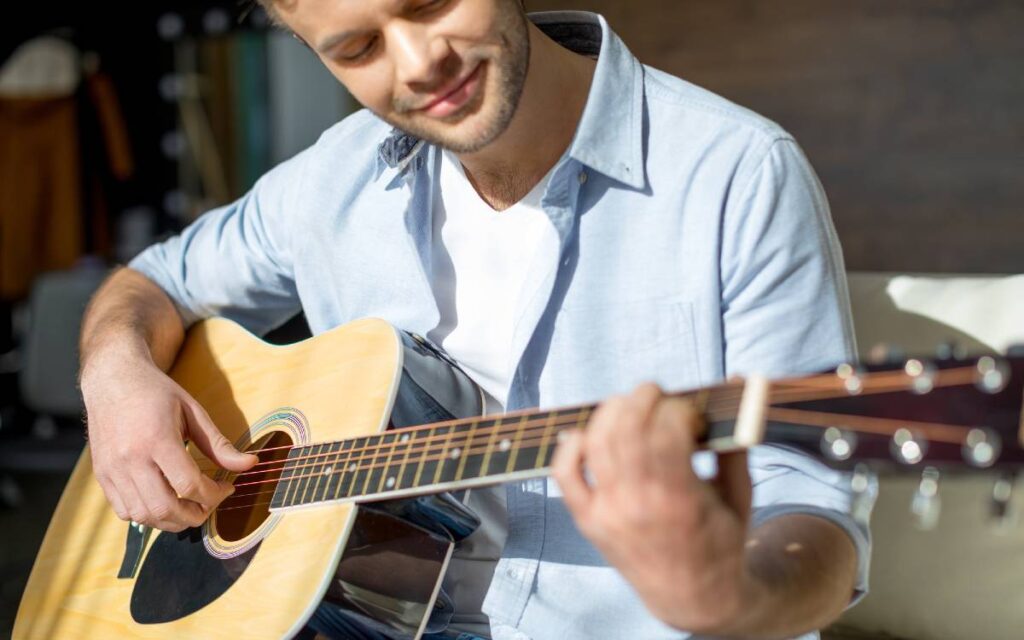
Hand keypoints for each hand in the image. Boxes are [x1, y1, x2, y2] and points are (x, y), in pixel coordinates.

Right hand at [82, 348, 256, 531]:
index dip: (214, 495)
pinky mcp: (102, 476)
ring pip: (144, 516)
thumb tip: (251, 464)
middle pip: (165, 508)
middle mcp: (130, 459)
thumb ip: (219, 444)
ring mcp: (112, 470)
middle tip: (210, 505)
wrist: (112, 379)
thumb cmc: (157, 393)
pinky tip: (165, 502)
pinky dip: (148, 516)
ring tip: (190, 506)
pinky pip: (124, 511)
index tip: (227, 488)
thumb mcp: (193, 411)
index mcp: (157, 440)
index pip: (189, 484)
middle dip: (195, 515)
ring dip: (172, 520)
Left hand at [551, 383, 762, 634]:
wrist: (692, 597)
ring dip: (610, 411)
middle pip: (626, 429)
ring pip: (595, 443)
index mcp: (680, 500)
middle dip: (642, 398)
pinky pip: (564, 474)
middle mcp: (638, 505)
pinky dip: (570, 446)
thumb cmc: (720, 541)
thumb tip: (738, 382)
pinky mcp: (588, 520)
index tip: (688, 412)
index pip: (666, 432)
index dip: (677, 409)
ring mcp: (608, 513)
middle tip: (656, 394)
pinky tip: (588, 433)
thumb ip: (734, 439)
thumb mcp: (738, 494)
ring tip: (629, 406)